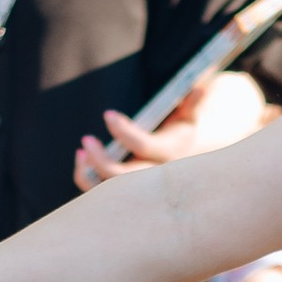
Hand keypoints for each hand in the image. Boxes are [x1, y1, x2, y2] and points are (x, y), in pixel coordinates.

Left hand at [72, 89, 224, 191]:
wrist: (181, 168)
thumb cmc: (180, 134)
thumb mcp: (188, 119)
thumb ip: (191, 103)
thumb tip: (200, 87)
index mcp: (169, 155)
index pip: (144, 146)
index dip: (124, 130)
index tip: (108, 114)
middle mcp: (153, 177)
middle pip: (124, 178)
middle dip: (101, 161)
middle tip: (86, 139)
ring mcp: (137, 188)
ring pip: (109, 191)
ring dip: (89, 173)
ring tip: (81, 152)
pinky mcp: (122, 192)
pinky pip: (99, 194)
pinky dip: (86, 179)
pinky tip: (81, 160)